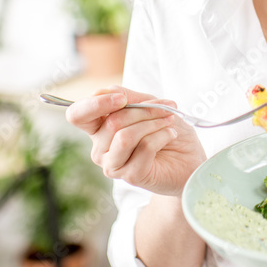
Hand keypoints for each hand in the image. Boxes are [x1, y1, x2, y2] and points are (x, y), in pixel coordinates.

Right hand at [66, 86, 206, 196]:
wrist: (189, 160)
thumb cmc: (167, 130)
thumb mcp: (149, 104)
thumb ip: (128, 97)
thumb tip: (106, 91)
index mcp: (99, 128)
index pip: (77, 115)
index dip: (95, 104)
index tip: (122, 99)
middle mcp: (100, 148)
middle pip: (112, 122)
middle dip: (144, 111)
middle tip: (166, 109)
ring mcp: (113, 165)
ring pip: (125, 137)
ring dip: (153, 124)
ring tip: (169, 123)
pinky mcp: (130, 176)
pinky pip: (144, 148)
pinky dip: (162, 136)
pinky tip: (170, 135)